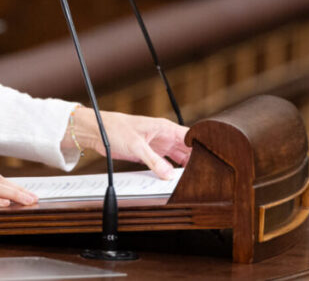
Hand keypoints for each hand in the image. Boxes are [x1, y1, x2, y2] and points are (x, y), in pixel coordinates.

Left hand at [70, 108, 190, 179]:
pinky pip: (164, 164)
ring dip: (183, 168)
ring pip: (177, 158)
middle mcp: (164, 136)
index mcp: (165, 128)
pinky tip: (173, 180)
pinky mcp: (149, 154)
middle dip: (194, 161)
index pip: (190, 137)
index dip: (201, 147)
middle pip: (186, 150)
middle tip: (202, 175)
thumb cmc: (116, 128)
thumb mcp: (136, 145)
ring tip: (191, 180)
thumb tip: (169, 174)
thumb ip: (154, 160)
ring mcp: (158, 146)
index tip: (210, 160)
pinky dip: (169, 171)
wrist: (98, 131)